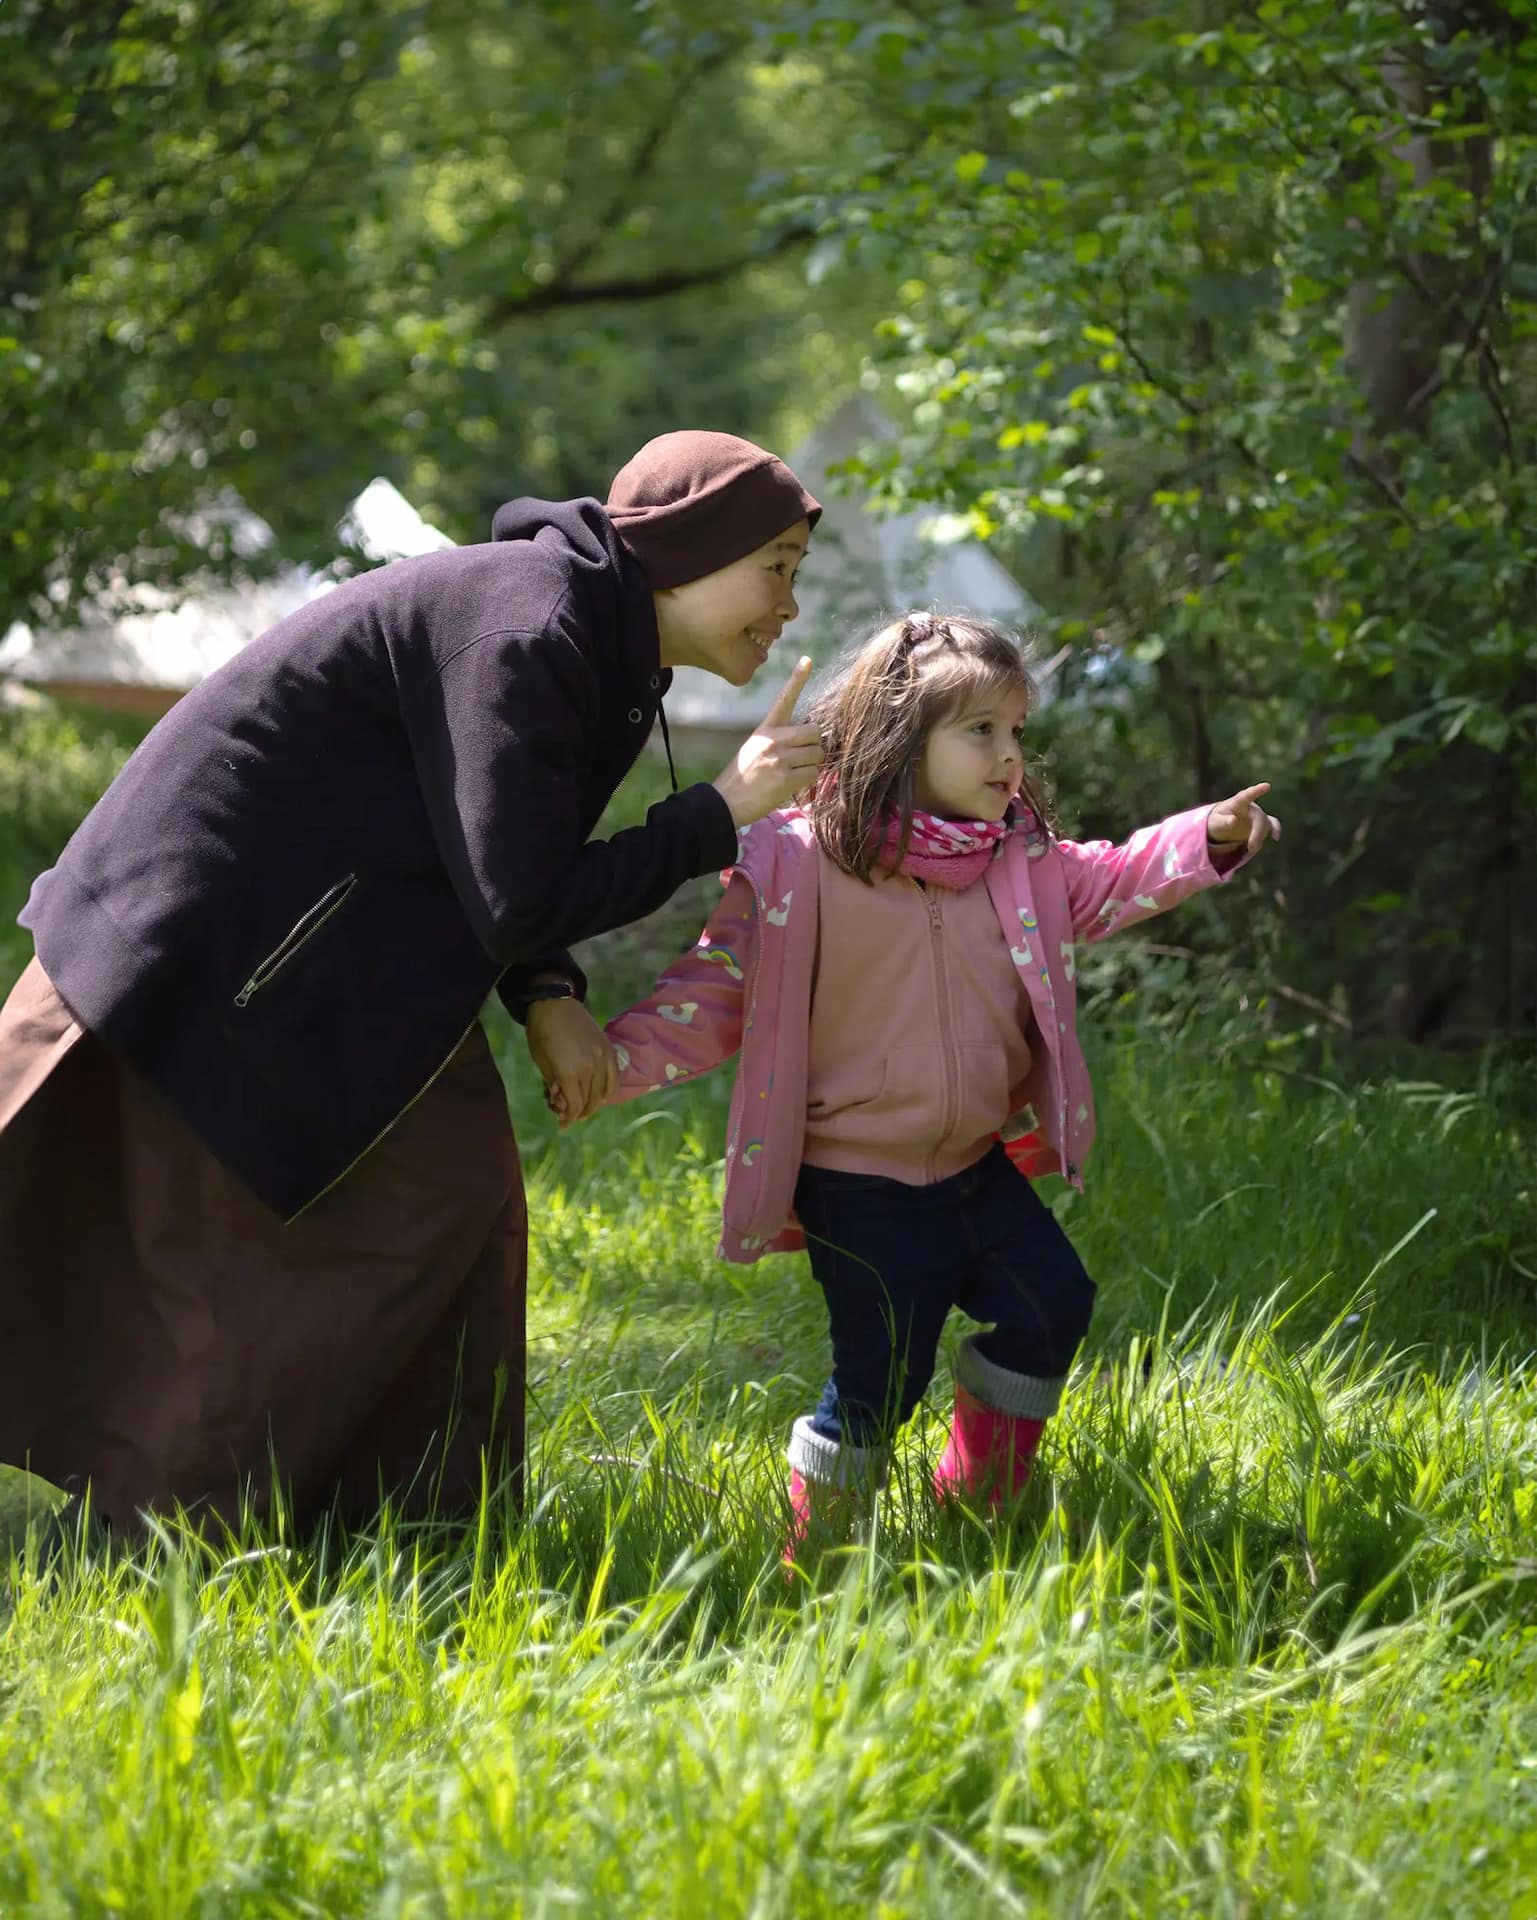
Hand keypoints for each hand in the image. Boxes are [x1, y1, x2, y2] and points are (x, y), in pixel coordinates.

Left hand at [526, 997, 616, 1127]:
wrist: (554, 1003)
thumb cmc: (541, 1033)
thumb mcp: (541, 1062)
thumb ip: (554, 1085)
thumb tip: (562, 1102)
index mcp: (569, 1072)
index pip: (574, 1105)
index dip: (568, 1119)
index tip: (562, 1126)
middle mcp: (589, 1067)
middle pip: (589, 1101)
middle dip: (578, 1113)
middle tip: (569, 1117)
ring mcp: (602, 1058)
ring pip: (603, 1093)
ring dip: (593, 1104)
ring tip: (583, 1107)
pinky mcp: (609, 1050)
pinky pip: (614, 1078)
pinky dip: (608, 1090)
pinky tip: (600, 1095)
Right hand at [711, 655, 822, 827]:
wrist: (725, 802)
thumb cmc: (742, 777)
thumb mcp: (755, 749)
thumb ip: (779, 740)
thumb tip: (810, 741)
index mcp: (765, 729)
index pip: (784, 699)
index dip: (797, 678)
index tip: (808, 659)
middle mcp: (774, 739)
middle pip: (815, 731)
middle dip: (814, 745)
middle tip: (803, 757)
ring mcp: (780, 758)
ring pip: (817, 755)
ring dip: (812, 765)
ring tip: (793, 773)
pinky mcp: (785, 778)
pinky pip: (813, 774)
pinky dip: (808, 782)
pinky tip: (791, 786)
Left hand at [1206, 781, 1281, 856]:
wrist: (1221, 826)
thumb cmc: (1217, 821)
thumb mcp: (1215, 822)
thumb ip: (1223, 821)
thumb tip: (1233, 820)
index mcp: (1238, 802)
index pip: (1247, 795)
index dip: (1256, 791)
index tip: (1267, 786)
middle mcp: (1251, 807)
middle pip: (1259, 817)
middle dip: (1257, 833)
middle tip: (1252, 847)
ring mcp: (1258, 814)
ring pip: (1265, 825)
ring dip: (1260, 838)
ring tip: (1251, 850)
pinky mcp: (1262, 823)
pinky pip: (1271, 825)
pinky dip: (1275, 830)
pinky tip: (1276, 837)